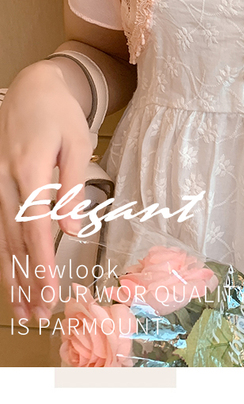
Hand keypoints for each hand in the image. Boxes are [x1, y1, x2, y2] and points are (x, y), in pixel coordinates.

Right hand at [0, 62, 93, 321]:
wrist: (32, 89)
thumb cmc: (59, 116)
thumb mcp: (76, 143)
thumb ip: (72, 187)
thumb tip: (71, 230)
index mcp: (28, 171)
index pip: (34, 229)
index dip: (42, 265)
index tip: (50, 293)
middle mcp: (4, 182)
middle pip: (14, 241)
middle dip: (26, 280)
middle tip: (37, 314)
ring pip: (0, 238)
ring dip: (11, 274)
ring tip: (22, 306)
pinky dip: (3, 254)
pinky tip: (9, 275)